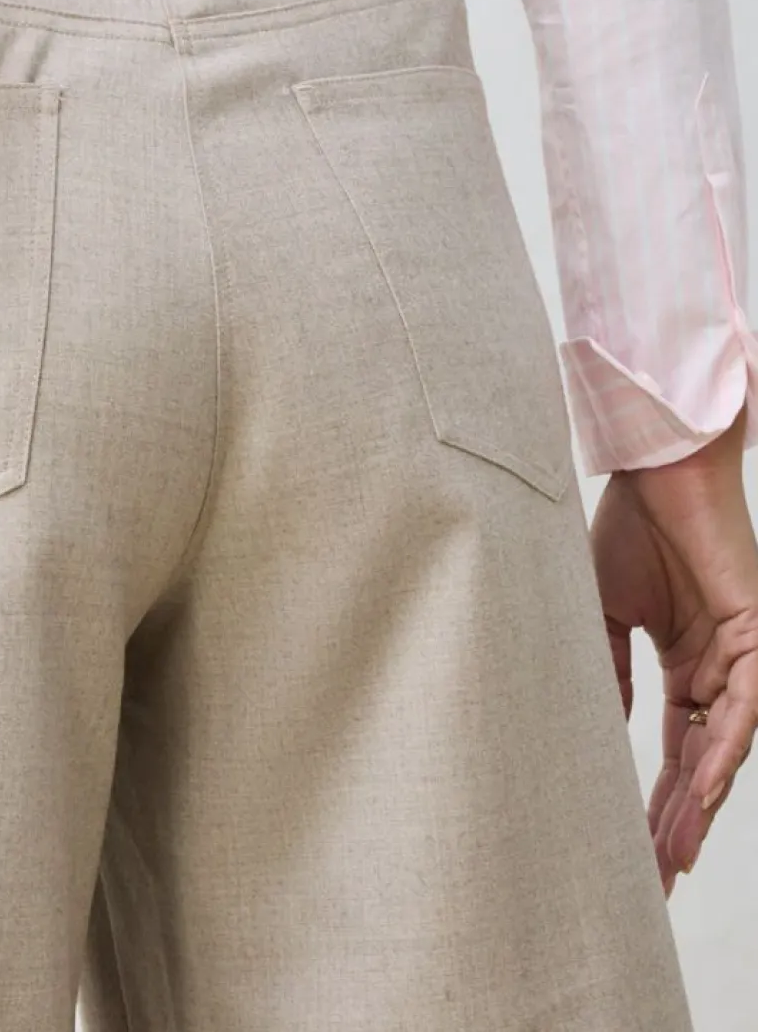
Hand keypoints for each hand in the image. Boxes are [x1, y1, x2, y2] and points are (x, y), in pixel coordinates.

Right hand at [590, 408, 757, 894]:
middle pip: (701, 765)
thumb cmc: (627, 523)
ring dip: (700, 803)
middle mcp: (719, 668)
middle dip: (677, 823)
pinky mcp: (756, 635)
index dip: (656, 803)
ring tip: (672, 853)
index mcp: (685, 664)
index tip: (635, 854)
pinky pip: (744, 708)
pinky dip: (721, 750)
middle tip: (653, 879)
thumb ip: (604, 670)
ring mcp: (741, 655)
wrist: (652, 465)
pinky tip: (699, 790)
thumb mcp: (601, 611)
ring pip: (725, 748)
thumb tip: (600, 733)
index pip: (674, 752)